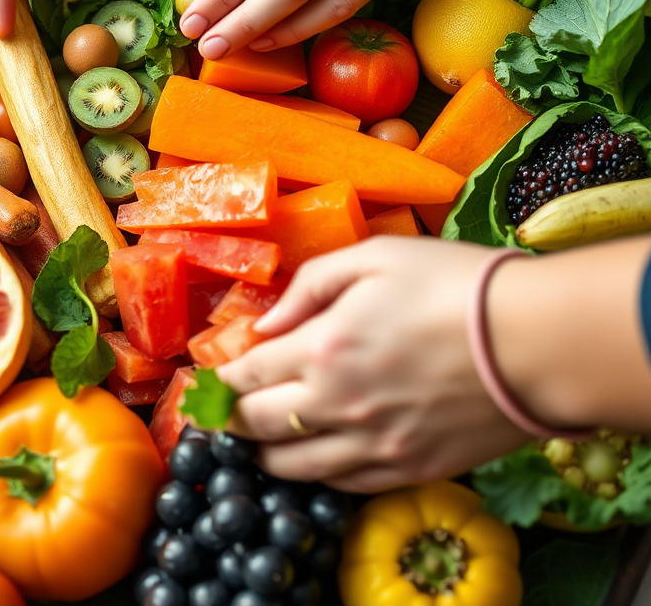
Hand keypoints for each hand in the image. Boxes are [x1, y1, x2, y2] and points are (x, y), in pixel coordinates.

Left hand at [217, 237, 528, 492]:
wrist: (536, 341)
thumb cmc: (453, 285)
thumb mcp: (373, 258)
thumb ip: (310, 286)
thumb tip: (268, 322)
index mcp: (323, 349)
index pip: (247, 376)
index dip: (219, 381)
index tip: (206, 383)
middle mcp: (338, 406)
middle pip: (258, 428)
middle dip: (230, 421)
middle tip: (221, 414)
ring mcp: (374, 445)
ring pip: (294, 468)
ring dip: (265, 453)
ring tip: (258, 440)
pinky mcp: (409, 469)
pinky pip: (343, 484)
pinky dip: (317, 473)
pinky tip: (313, 457)